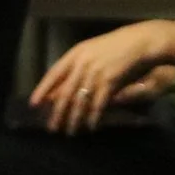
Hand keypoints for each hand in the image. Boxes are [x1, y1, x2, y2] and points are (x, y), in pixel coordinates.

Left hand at [30, 19, 174, 133]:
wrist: (140, 42)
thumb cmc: (115, 48)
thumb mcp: (91, 53)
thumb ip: (75, 69)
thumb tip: (59, 90)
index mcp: (74, 54)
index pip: (53, 74)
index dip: (42, 89)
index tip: (34, 104)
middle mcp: (82, 64)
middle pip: (65, 92)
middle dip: (57, 112)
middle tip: (52, 127)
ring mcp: (95, 72)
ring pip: (80, 101)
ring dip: (74, 118)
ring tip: (70, 131)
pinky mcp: (109, 81)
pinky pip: (98, 104)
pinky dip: (94, 116)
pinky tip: (91, 126)